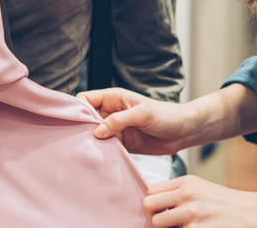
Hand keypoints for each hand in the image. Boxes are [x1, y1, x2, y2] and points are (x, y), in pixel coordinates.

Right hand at [77, 88, 196, 154]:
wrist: (183, 132)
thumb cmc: (165, 115)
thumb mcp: (142, 113)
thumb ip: (119, 120)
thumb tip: (97, 131)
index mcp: (113, 98)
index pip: (86, 98)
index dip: (77, 108)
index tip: (73, 122)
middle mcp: (111, 112)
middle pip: (87, 118)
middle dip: (81, 127)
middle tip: (76, 140)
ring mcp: (116, 128)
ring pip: (94, 134)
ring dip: (91, 142)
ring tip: (85, 151)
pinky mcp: (122, 143)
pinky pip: (106, 147)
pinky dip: (102, 152)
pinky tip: (98, 158)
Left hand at [144, 175, 256, 227]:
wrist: (255, 213)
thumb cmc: (227, 203)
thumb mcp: (201, 187)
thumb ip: (178, 192)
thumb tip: (154, 205)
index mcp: (187, 182)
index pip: (151, 191)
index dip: (155, 203)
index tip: (162, 210)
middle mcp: (187, 196)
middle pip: (149, 206)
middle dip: (156, 216)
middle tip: (169, 222)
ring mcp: (191, 216)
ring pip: (157, 224)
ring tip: (186, 226)